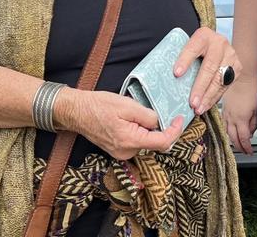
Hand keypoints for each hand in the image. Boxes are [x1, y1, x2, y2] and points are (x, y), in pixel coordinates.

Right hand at [58, 89, 183, 159]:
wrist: (76, 112)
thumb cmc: (99, 106)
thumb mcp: (127, 105)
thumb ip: (147, 116)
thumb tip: (160, 122)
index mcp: (131, 141)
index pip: (163, 142)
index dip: (175, 131)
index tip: (180, 119)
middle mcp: (127, 152)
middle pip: (155, 143)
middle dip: (161, 128)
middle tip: (159, 110)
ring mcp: (122, 153)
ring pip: (146, 142)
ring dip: (148, 129)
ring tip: (137, 112)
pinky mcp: (118, 150)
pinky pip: (136, 142)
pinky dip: (140, 131)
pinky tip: (131, 119)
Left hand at [173, 27, 241, 115]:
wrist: (216, 45)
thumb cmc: (197, 50)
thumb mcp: (188, 47)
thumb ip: (179, 57)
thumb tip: (163, 77)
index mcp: (203, 35)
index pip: (193, 48)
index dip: (185, 60)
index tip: (176, 73)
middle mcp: (219, 43)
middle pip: (209, 67)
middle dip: (200, 87)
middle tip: (192, 102)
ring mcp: (230, 55)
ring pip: (219, 79)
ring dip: (208, 96)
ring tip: (198, 108)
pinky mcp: (237, 67)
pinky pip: (226, 85)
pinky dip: (215, 97)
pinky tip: (206, 104)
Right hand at [222, 77, 256, 154]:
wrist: (242, 76)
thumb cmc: (251, 89)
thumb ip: (253, 123)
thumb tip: (250, 133)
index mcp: (241, 119)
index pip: (243, 139)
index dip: (246, 147)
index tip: (249, 151)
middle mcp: (231, 117)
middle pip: (232, 138)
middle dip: (239, 146)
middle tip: (244, 151)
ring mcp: (225, 113)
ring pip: (225, 131)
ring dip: (231, 139)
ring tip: (237, 143)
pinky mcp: (222, 108)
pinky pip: (222, 123)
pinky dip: (225, 129)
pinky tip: (229, 130)